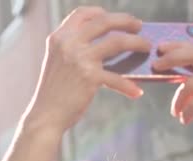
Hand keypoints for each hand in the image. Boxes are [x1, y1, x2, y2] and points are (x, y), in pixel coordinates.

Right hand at [27, 7, 150, 134]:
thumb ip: (73, 49)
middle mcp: (69, 43)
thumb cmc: (53, 92)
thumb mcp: (57, 62)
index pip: (82, 13)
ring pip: (117, 42)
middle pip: (104, 21)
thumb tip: (105, 44)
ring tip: (147, 47)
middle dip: (126, 21)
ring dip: (137, 43)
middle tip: (139, 26)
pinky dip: (129, 86)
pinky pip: (117, 78)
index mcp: (59, 37)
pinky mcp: (90, 77)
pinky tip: (137, 92)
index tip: (115, 18)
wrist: (45, 115)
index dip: (101, 12)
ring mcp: (80, 58)